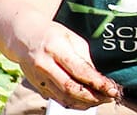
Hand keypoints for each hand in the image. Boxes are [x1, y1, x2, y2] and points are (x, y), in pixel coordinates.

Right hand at [7, 21, 122, 109]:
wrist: (24, 36)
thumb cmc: (51, 34)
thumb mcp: (71, 38)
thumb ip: (84, 59)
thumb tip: (98, 80)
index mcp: (54, 47)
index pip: (79, 70)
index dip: (97, 83)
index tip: (112, 89)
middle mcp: (44, 64)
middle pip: (70, 88)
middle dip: (93, 97)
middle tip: (110, 97)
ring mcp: (39, 77)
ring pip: (64, 98)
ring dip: (85, 103)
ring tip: (101, 100)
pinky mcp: (38, 86)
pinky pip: (58, 99)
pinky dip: (74, 103)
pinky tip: (86, 100)